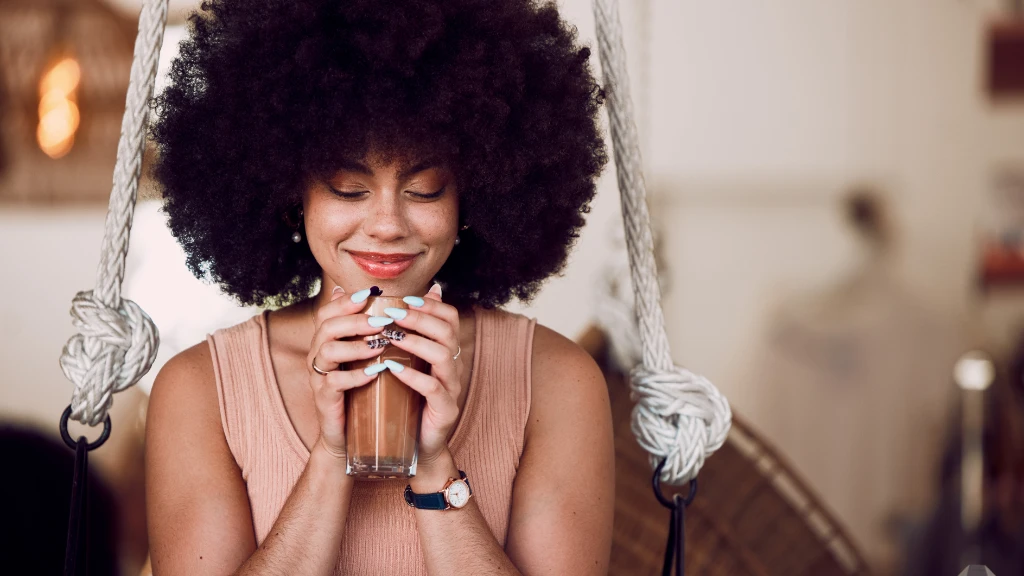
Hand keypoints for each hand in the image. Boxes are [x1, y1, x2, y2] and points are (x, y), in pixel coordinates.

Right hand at [307, 286, 389, 458]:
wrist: (348, 433)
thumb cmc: (360, 389)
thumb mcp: (366, 356)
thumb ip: (371, 328)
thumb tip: (384, 294)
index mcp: (326, 341)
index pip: (328, 312)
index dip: (346, 301)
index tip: (369, 294)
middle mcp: (318, 355)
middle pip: (326, 327)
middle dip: (355, 320)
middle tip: (382, 321)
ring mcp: (319, 377)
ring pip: (327, 352)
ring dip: (356, 346)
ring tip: (381, 345)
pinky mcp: (324, 399)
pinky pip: (334, 383)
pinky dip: (355, 376)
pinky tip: (375, 372)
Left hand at [380, 284, 463, 468]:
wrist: (417, 447)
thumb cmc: (409, 401)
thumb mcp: (407, 364)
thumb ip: (406, 336)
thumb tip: (403, 308)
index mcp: (446, 352)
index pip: (450, 318)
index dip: (430, 305)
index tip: (404, 299)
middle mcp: (453, 367)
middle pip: (447, 331)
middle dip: (419, 318)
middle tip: (392, 314)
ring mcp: (451, 389)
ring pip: (442, 355)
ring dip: (415, 342)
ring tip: (391, 337)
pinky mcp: (445, 411)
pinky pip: (433, 388)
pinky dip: (412, 376)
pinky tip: (391, 368)